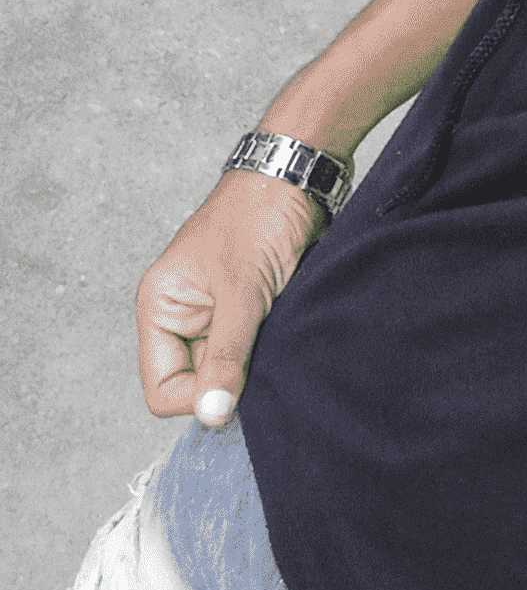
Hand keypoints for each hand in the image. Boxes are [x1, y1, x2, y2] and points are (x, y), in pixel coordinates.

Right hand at [136, 168, 327, 425]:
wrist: (301, 176)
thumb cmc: (260, 215)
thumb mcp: (242, 290)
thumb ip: (226, 354)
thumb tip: (212, 413)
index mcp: (161, 308)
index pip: (163, 388)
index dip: (198, 398)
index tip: (237, 389)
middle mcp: (184, 314)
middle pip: (198, 382)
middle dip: (231, 380)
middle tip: (265, 359)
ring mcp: (218, 311)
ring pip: (230, 367)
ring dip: (255, 363)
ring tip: (278, 337)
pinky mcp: (251, 307)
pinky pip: (255, 347)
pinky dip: (272, 348)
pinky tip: (289, 331)